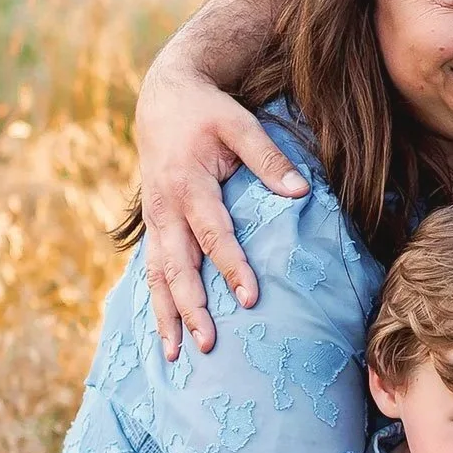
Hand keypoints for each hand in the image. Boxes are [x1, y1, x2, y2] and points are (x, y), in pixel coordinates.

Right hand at [136, 52, 307, 356]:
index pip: (213, 233)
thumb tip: (301, 193)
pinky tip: (164, 334)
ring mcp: (154, 219)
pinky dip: (156, 303)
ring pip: (156, 275)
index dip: (231, 266)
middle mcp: (165, 207)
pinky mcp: (152, 225)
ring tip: (176, 355)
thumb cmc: (207, 112)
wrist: (162, 97)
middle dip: (191, 307)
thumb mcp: (239, 123)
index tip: (250, 298)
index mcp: (188, 184)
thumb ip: (269, 158)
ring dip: (166, 316)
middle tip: (210, 344)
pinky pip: (150, 270)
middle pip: (177, 265)